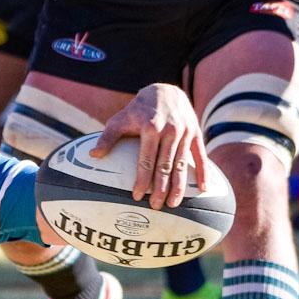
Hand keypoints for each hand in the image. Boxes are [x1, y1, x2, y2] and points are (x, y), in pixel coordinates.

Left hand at [91, 83, 207, 209]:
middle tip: (156, 207)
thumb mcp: (119, 120)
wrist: (164, 92)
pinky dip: (204, 173)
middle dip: (161, 188)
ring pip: (182, 164)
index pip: (146, 160)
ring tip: (174, 204)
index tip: (137, 196)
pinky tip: (204, 189)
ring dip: (179, 186)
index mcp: (150, 128)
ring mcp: (185, 133)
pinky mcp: (196, 134)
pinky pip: (200, 156)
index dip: (142, 180)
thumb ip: (107, 138)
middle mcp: (170, 131)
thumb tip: (93, 155)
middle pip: (165, 166)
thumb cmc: (137, 110)